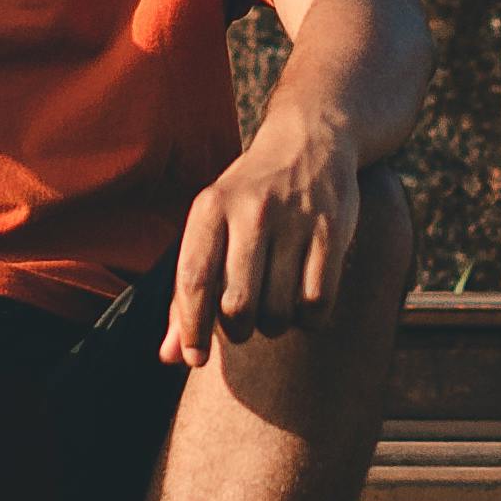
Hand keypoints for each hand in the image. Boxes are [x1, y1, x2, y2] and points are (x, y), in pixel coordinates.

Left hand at [164, 116, 361, 368]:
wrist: (309, 141)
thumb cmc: (248, 199)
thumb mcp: (211, 227)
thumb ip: (187, 292)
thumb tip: (167, 357)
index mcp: (211, 208)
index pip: (194, 282)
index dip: (191, 330)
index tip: (194, 359)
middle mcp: (251, 211)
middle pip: (237, 306)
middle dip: (237, 330)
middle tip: (242, 322)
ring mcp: (295, 219)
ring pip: (280, 311)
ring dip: (274, 325)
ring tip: (273, 308)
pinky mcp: (332, 230)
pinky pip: (318, 303)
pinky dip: (308, 319)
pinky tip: (303, 303)